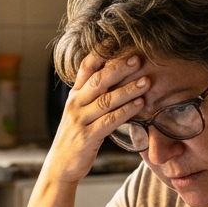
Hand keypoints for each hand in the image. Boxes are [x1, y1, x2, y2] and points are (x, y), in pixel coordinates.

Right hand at [45, 53, 149, 183]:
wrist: (60, 166)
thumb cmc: (75, 137)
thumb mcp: (80, 112)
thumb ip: (93, 95)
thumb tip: (116, 77)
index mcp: (75, 95)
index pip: (87, 67)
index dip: (101, 52)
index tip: (117, 39)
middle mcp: (75, 104)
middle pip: (98, 80)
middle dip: (119, 68)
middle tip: (137, 58)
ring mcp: (80, 120)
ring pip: (106, 100)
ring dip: (128, 90)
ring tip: (147, 82)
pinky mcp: (87, 137)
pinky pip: (109, 121)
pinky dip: (126, 111)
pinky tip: (140, 105)